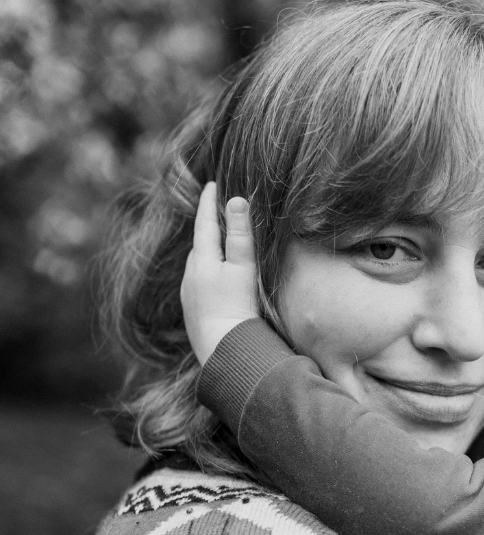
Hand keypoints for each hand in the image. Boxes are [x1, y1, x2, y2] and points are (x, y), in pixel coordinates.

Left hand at [180, 181, 258, 365]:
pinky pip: (198, 286)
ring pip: (197, 267)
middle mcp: (190, 275)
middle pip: (199, 244)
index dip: (209, 202)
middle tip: (216, 214)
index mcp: (201, 259)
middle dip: (207, 228)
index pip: (205, 222)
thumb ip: (240, 234)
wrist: (223, 350)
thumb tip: (235, 198)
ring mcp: (189, 296)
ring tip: (217, 249)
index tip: (212, 184)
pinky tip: (215, 284)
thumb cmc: (236, 307)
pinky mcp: (192, 315)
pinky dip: (207, 277)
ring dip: (207, 255)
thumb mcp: (243, 268)